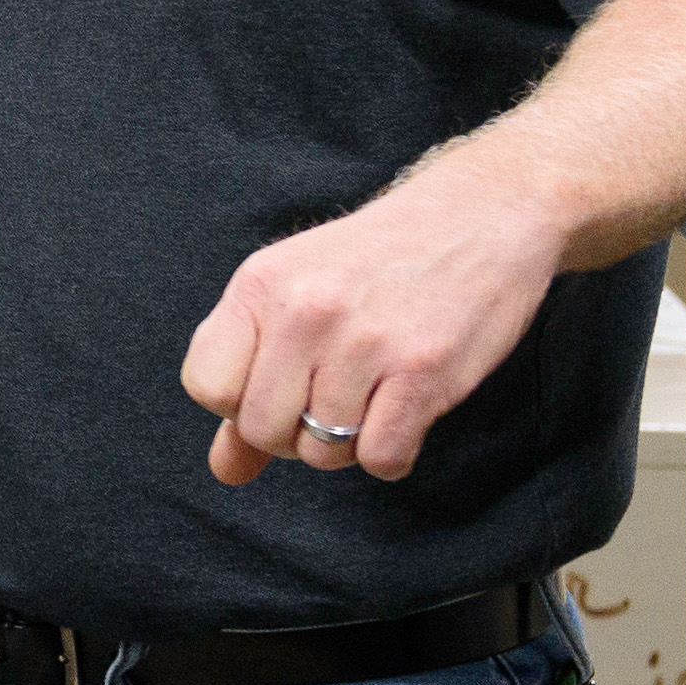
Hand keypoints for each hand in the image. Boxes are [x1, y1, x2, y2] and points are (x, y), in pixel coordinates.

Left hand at [177, 147, 579, 486]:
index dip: (238, 404)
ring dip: (349, 442)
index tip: (278, 387)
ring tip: (373, 394)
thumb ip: (250, 380)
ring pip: (323, 452)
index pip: (206, 385)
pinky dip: (392, 453)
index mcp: (260, 284)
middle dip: (293, 434)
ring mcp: (364, 341)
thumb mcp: (294, 294)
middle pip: (262, 429)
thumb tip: (225, 470)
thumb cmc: (377, 262)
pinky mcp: (424, 369)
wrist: (480, 215)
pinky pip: (382, 458)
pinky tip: (403, 412)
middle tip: (330, 400)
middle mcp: (305, 310)